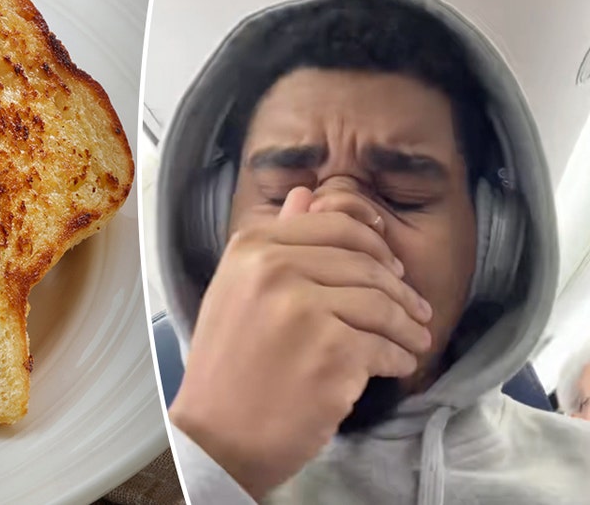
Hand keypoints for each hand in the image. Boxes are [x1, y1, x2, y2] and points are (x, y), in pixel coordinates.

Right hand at [168, 186, 432, 498]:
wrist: (216, 436)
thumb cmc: (228, 366)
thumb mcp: (237, 291)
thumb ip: (275, 241)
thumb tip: (305, 195)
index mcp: (250, 248)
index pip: (334, 225)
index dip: (373, 242)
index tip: (391, 264)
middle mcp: (273, 269)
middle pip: (364, 264)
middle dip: (399, 288)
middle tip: (415, 309)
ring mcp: (303, 309)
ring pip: (381, 304)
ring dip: (407, 325)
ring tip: (414, 340)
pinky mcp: (332, 352)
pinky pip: (385, 347)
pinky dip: (399, 359)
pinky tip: (397, 367)